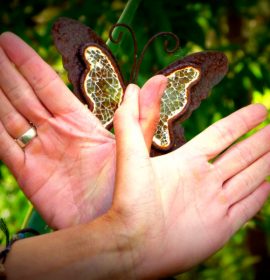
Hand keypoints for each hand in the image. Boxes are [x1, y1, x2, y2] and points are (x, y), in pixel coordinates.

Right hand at [0, 32, 166, 228]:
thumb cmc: (128, 187)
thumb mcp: (136, 147)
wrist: (113, 225)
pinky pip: (3, 146)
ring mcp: (40, 152)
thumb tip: (158, 79)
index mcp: (80, 123)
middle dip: (5, 72)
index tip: (9, 42)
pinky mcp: (28, 173)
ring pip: (9, 116)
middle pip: (24, 95)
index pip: (48, 85)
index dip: (28, 63)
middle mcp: (56, 133)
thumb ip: (142, 115)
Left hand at [108, 84, 269, 277]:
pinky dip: (261, 195)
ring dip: (267, 162)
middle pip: (241, 154)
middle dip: (262, 140)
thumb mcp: (128, 152)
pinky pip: (248, 206)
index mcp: (187, 160)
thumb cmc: (129, 198)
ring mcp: (214, 202)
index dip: (242, 121)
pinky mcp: (221, 226)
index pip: (223, 134)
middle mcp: (203, 179)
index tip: (260, 109)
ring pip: (249, 176)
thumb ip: (130, 118)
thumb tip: (133, 85)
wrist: (131, 242)